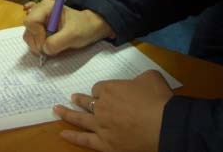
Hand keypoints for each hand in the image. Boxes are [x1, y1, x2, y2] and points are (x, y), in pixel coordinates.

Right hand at [23, 0, 113, 55]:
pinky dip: (35, 41)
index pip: (30, 21)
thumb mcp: (73, 35)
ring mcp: (38, 18)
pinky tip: (42, 42)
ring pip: (28, 34)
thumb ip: (57, 42)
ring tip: (50, 46)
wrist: (89, 27)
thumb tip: (44, 50)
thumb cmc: (83, 27)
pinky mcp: (39, 26)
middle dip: (36, 42)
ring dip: (37, 44)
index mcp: (46, 7)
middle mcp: (39, 10)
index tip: (47, 44)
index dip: (37, 35)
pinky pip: (30, 34)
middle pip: (27, 29)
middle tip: (49, 48)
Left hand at [54, 70, 172, 151]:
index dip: (101, 90)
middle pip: (86, 102)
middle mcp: (101, 106)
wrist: (165, 124)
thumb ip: (139, 79)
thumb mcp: (150, 77)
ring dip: (68, 114)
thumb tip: (138, 82)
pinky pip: (85, 140)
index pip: (98, 88)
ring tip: (56, 110)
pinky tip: (63, 134)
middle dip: (79, 100)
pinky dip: (74, 137)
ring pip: (80, 119)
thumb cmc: (158, 99)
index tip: (103, 92)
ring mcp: (101, 125)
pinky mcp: (106, 143)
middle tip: (72, 98)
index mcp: (110, 89)